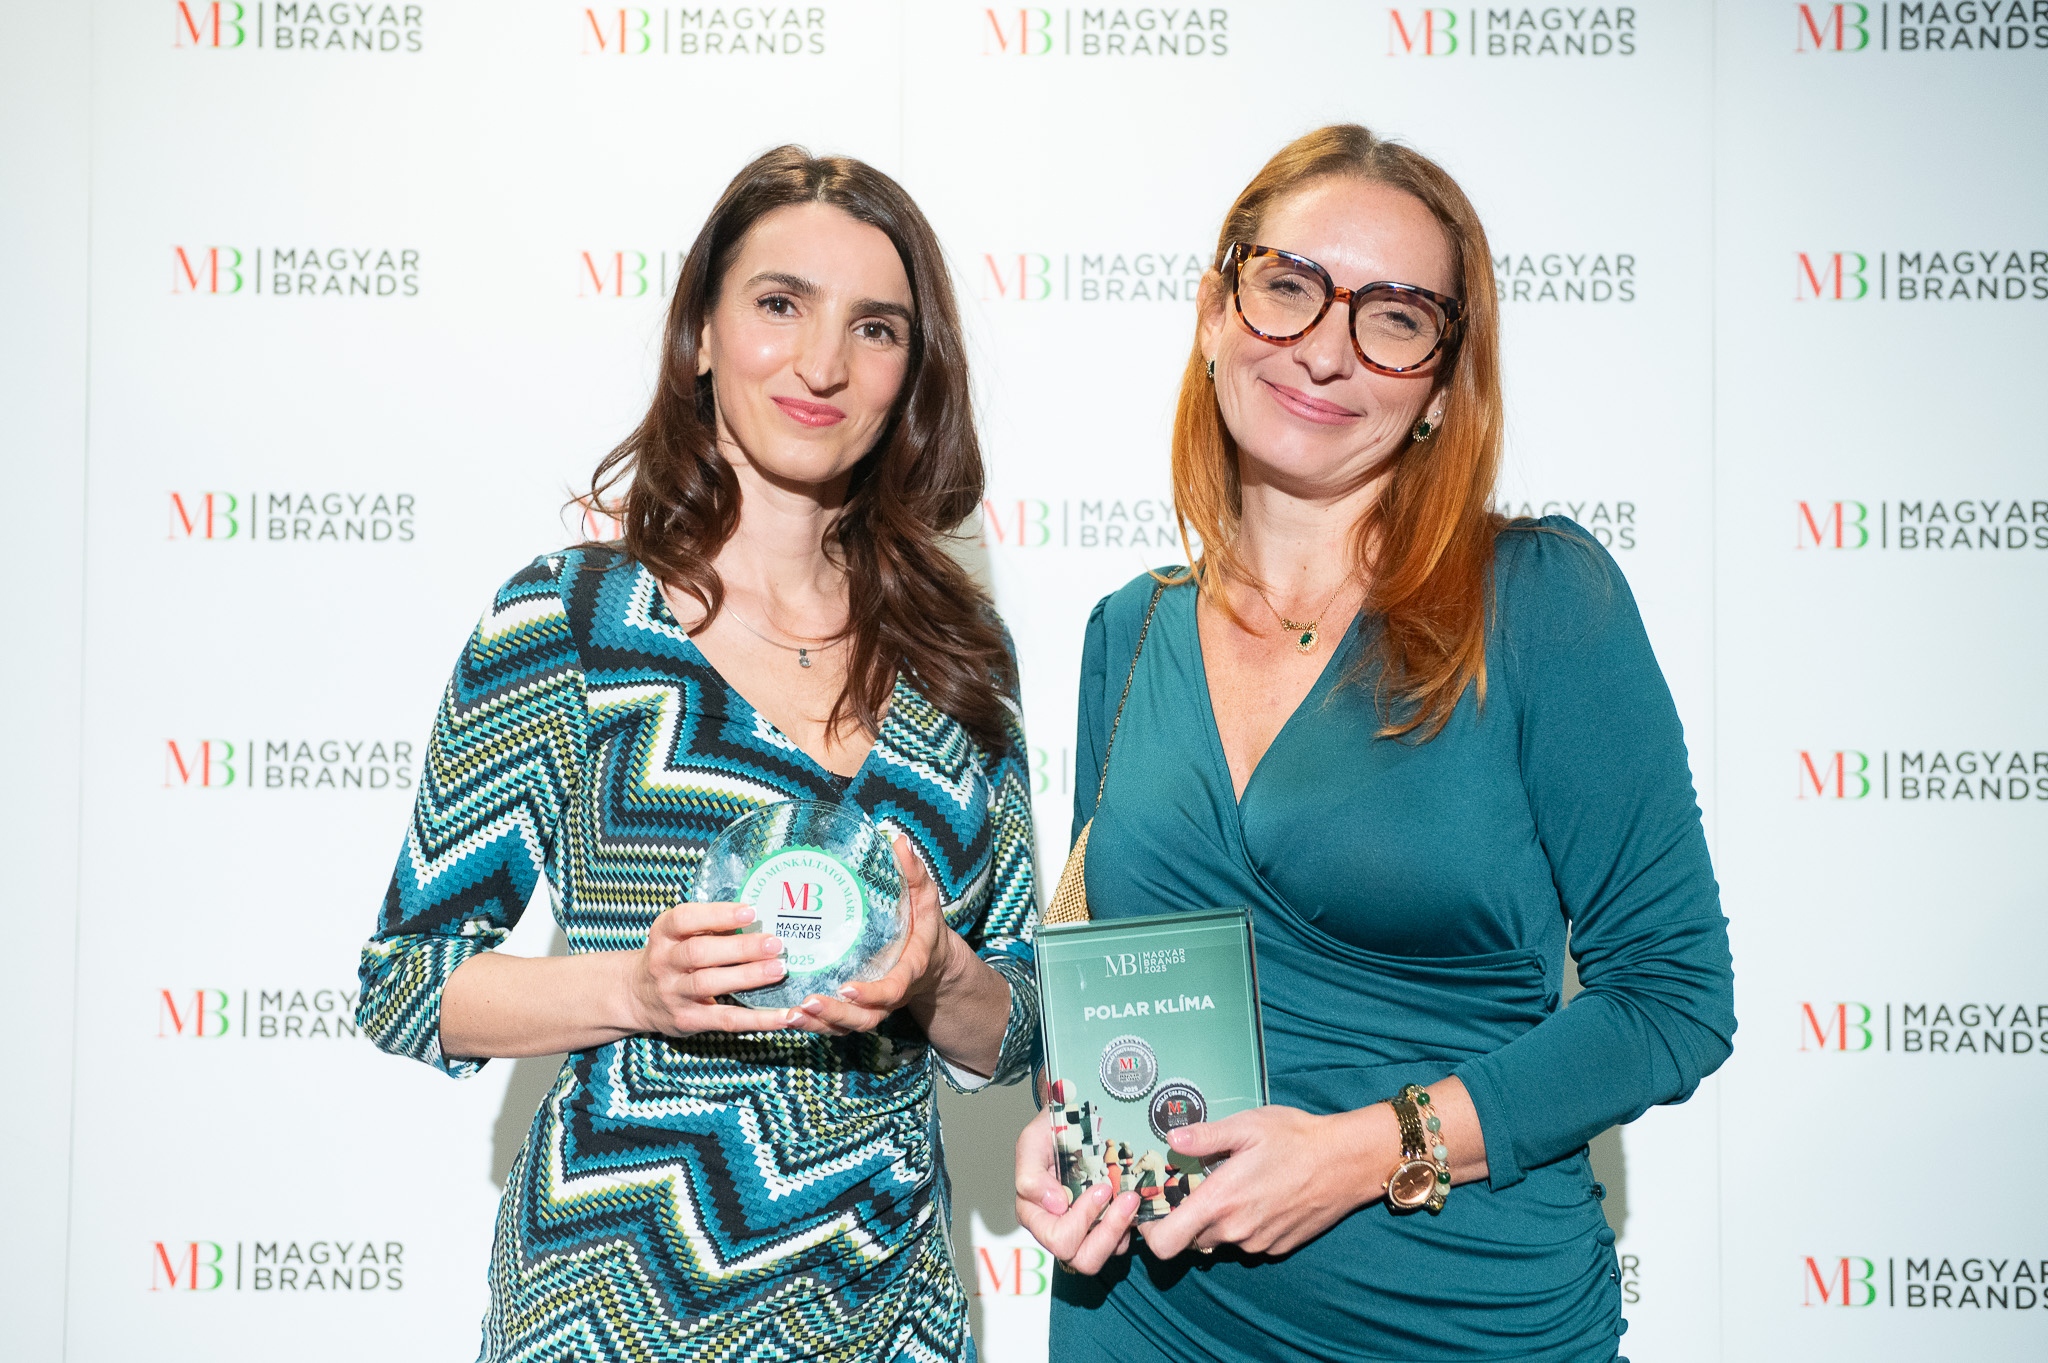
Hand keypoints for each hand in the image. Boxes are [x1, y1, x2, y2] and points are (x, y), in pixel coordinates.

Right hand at [624, 901, 794, 1035]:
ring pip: (709, 984)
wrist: (637, 996)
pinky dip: (756, 1019)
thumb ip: (709, 927)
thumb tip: (760, 918)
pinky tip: (781, 1016)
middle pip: (699, 953)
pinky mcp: (688, 1020)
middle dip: (740, 947)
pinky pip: (725, 1020)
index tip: (751, 912)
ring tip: (778, 969)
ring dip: (748, 976)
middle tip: (774, 943)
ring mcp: (674, 993)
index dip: (717, 914)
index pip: (684, 919)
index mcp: (663, 934)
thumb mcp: (678, 936)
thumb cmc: (672, 957)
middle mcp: (664, 962)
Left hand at [783, 829, 951, 1034]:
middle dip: (836, 1015)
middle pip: (865, 1018)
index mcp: (909, 971)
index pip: (893, 989)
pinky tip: (786, 1017)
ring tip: (790, 1016)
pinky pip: (836, 1026)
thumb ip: (914, 875)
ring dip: (818, 1025)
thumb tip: (898, 841)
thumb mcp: (925, 900)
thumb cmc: (924, 928)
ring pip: (847, 1027)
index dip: (872, 994)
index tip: (847, 989)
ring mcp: (872, 1007)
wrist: (932, 965)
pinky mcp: (856, 1010)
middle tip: (807, 1004)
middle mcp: (890, 996)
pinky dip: (813, 1026)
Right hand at [1014, 1106, 1140, 1273]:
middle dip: (1109, 1231)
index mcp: (1036, 1215)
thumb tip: (1054, 1205)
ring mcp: (1086, 1230)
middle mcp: (1060, 1228)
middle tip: (1127, 1198)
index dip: (1081, 1219)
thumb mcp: (1033, 1141)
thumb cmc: (1050, 1130)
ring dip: (1123, 1227)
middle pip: (1084, 1259)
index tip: (1101, 1188)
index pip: (1058, 1239)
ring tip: (1133, 1199)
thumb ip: (1031, 1174)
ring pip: (1107, 1254)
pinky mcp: (1108, 1226)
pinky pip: (1122, 1242)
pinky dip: (1131, 1224)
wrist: (1074, 1118)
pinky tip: (1134, 1199)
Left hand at [1136, 1104, 1390, 1258]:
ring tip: (1233, 1185)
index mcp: (1220, 1202)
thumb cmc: (1295, 1139)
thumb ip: (1204, 1137)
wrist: (1345, 1161)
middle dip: (1186, 1217)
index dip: (1150, 1231)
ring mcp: (1258, 1243)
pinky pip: (1247, 1241)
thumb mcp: (1246, 1126)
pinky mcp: (1278, 1247)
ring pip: (1220, 1240)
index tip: (1153, 1209)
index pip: (1165, 1243)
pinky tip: (1260, 1195)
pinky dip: (1244, 1224)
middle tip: (1196, 1186)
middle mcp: (1236, 1230)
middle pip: (1190, 1240)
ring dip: (1217, 1220)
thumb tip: (1171, 1138)